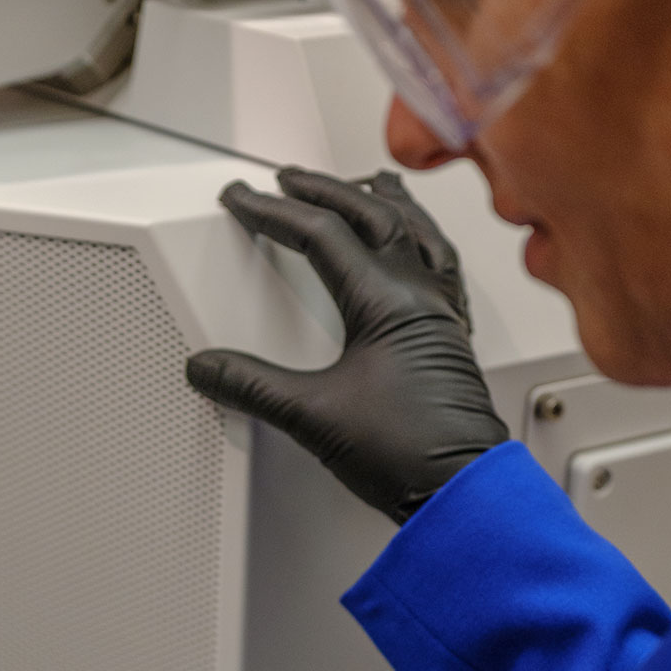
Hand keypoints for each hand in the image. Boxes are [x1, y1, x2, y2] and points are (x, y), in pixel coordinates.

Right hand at [186, 167, 508, 525]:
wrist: (460, 490)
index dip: (273, 211)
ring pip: (414, 228)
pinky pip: (440, 261)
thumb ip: (253, 388)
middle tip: (288, 180)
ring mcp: (443, 311)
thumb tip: (210, 369)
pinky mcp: (453, 335)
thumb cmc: (410, 454)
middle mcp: (421, 294)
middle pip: (370, 213)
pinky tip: (416, 243)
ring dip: (377, 200)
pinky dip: (419, 236)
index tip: (244, 199)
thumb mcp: (312, 417)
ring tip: (356, 184)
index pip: (320, 233)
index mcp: (387, 300)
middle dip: (322, 189)